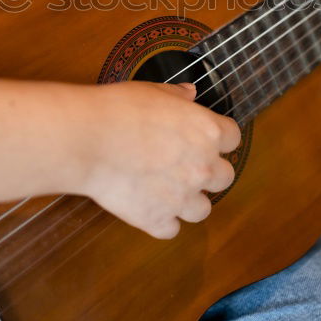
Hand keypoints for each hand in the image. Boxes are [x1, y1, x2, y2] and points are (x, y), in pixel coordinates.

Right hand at [75, 81, 240, 239]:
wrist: (88, 139)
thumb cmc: (119, 110)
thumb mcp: (153, 91)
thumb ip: (178, 96)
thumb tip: (189, 94)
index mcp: (208, 132)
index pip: (233, 138)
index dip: (218, 138)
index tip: (204, 139)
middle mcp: (202, 167)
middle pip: (225, 177)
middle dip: (208, 172)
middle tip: (185, 165)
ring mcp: (181, 197)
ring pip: (202, 210)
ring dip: (189, 201)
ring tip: (167, 190)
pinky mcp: (156, 220)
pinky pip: (171, 230)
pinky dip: (161, 221)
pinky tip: (148, 207)